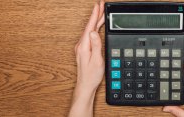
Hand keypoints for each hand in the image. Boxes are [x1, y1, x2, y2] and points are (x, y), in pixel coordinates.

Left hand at [69, 0, 104, 116]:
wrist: (86, 85)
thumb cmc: (91, 76)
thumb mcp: (97, 60)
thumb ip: (96, 45)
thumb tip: (94, 32)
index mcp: (84, 46)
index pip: (90, 27)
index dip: (95, 15)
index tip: (98, 6)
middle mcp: (81, 45)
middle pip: (90, 26)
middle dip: (96, 15)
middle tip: (102, 5)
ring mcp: (82, 47)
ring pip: (90, 30)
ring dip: (96, 21)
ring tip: (101, 13)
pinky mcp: (84, 50)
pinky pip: (90, 35)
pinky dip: (94, 28)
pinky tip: (97, 26)